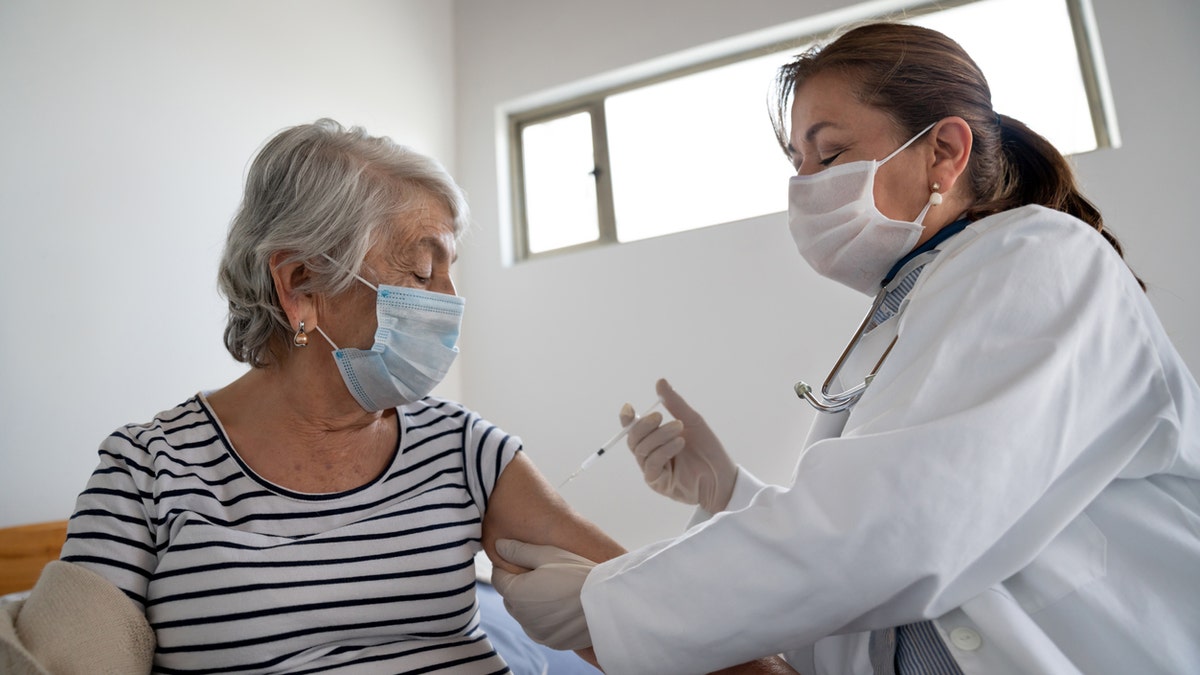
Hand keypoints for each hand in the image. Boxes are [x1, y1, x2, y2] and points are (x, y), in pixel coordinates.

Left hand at [489, 539, 595, 650]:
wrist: (607, 602)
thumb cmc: (577, 573)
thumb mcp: (547, 554)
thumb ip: (519, 550)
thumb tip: (499, 545)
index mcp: (516, 593)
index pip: (498, 577)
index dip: (508, 565)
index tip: (524, 559)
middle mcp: (521, 617)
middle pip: (510, 596)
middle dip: (520, 584)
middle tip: (543, 573)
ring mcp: (537, 632)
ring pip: (524, 614)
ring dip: (531, 603)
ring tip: (555, 589)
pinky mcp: (551, 642)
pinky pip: (539, 628)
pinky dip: (544, 618)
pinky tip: (561, 606)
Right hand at [622, 378, 736, 512]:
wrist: (723, 474)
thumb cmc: (708, 449)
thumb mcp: (692, 421)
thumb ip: (674, 404)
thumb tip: (660, 382)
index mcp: (654, 440)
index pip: (633, 429)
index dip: (627, 419)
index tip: (629, 408)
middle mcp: (650, 454)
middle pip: (633, 439)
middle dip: (644, 425)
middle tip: (660, 417)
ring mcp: (652, 470)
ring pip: (642, 450)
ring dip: (659, 436)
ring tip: (679, 430)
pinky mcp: (658, 483)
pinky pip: (651, 464)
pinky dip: (663, 450)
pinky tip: (679, 443)